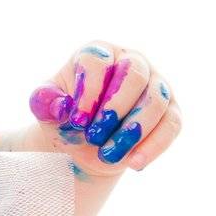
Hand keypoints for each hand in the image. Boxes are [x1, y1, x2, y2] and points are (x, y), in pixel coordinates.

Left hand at [29, 42, 181, 177]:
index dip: (89, 91)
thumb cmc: (65, 116)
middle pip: (135, 74)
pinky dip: (154, 145)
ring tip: (108, 154)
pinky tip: (134, 163)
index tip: (77, 121)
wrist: (85, 143)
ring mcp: (156, 85)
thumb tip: (60, 105)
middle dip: (114, 109)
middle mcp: (132, 61)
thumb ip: (44, 102)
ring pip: (156, 101)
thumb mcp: (46, 109)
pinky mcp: (170, 111)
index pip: (98, 61)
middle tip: (93, 136)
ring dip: (133, 130)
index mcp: (98, 53)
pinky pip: (171, 125)